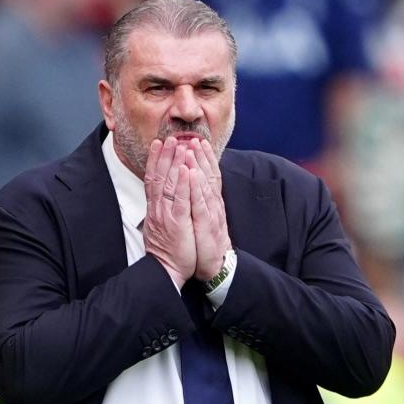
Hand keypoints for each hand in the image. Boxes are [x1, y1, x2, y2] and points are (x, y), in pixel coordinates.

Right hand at [143, 137, 195, 287]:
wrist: (166, 270)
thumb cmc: (166, 251)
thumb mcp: (159, 226)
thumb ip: (159, 210)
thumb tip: (158, 198)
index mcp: (155, 209)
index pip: (152, 179)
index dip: (155, 160)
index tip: (158, 144)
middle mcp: (158, 209)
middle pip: (159, 176)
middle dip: (164, 155)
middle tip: (169, 137)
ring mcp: (167, 215)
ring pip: (169, 184)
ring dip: (173, 163)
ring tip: (178, 145)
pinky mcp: (178, 223)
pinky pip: (180, 200)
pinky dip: (182, 184)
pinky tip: (186, 170)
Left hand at [183, 138, 231, 281]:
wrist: (214, 265)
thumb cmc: (205, 243)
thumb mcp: (202, 219)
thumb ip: (199, 202)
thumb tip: (194, 188)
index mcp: (209, 203)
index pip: (207, 176)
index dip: (203, 158)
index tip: (197, 141)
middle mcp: (212, 205)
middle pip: (207, 175)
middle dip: (200, 155)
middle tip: (193, 137)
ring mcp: (210, 213)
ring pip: (203, 184)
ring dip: (197, 164)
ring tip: (190, 147)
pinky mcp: (206, 224)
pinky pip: (200, 202)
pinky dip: (195, 187)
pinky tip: (191, 174)